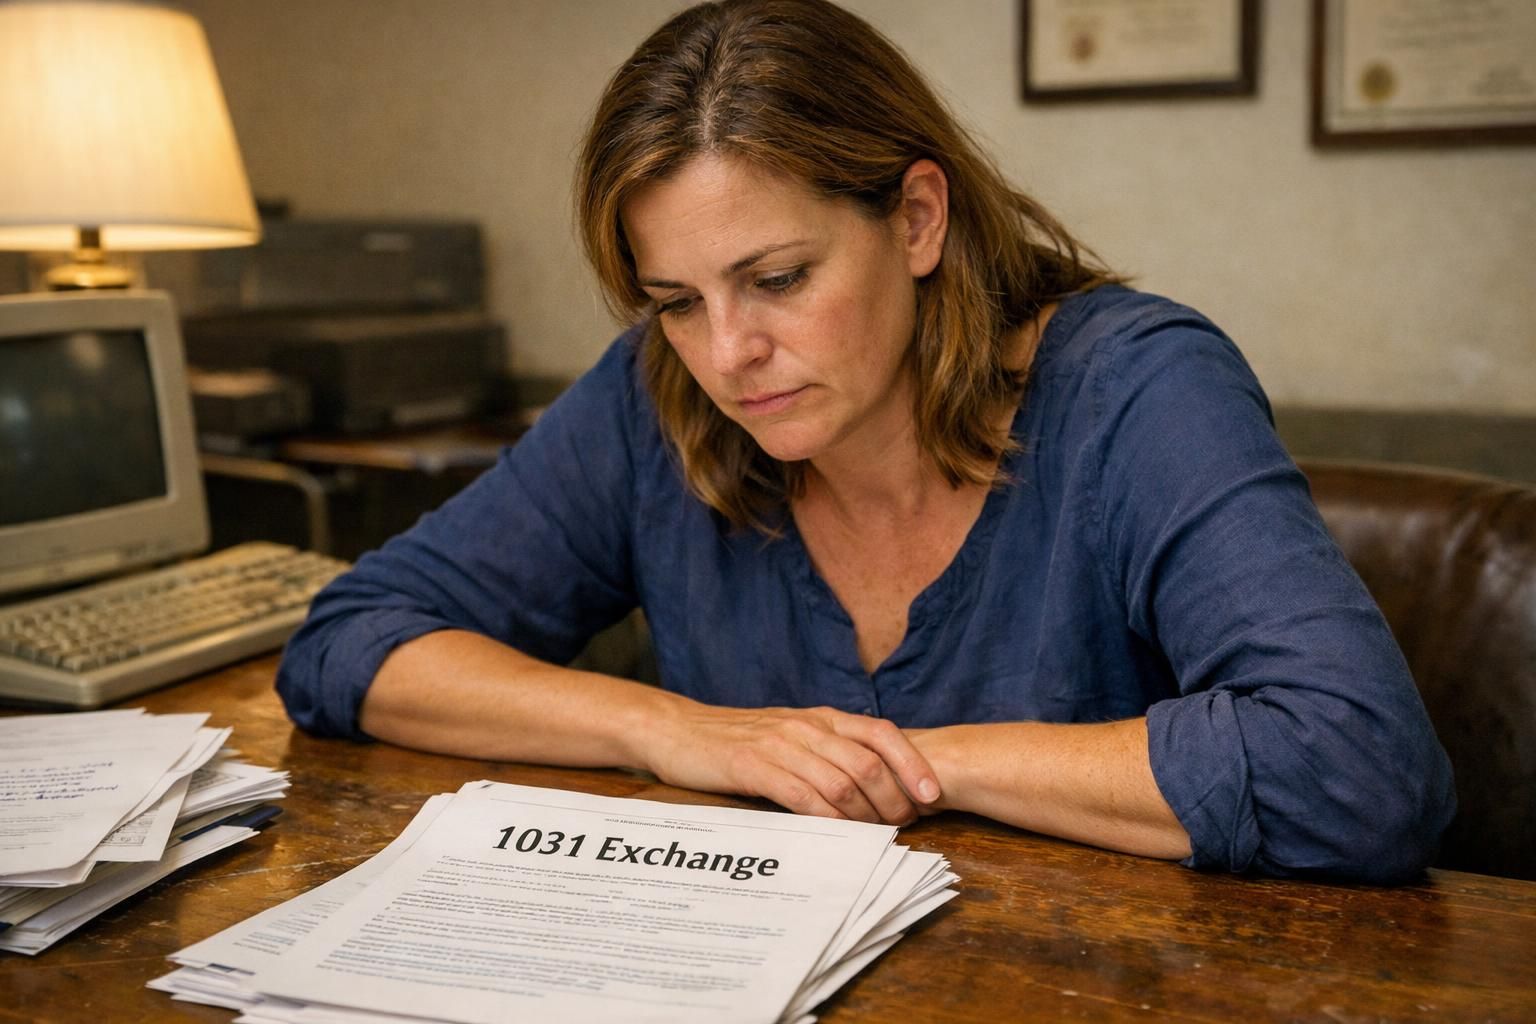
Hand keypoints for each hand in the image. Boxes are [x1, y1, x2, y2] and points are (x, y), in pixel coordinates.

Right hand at [644, 702, 941, 824]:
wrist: (678, 730)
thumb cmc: (739, 740)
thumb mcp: (791, 736)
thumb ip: (829, 751)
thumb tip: (879, 785)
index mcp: (821, 717)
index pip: (881, 732)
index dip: (913, 763)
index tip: (932, 796)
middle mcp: (806, 725)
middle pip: (869, 762)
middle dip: (894, 799)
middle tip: (901, 826)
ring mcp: (780, 744)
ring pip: (841, 781)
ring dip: (864, 815)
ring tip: (871, 835)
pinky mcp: (753, 766)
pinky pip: (802, 795)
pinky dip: (826, 819)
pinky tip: (835, 834)